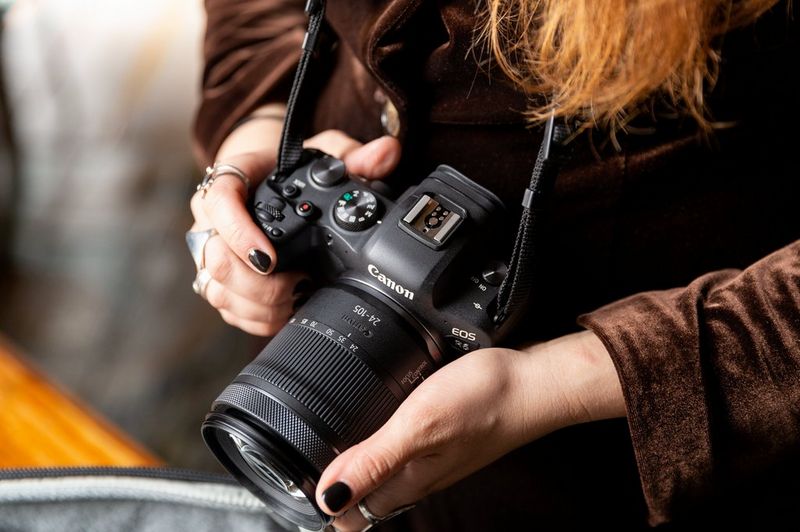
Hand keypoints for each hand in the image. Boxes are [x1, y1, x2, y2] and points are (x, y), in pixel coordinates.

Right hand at [189, 105, 401, 335]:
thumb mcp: (325, 154)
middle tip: (299, 282)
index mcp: (234, 180)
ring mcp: (212, 251)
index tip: (269, 258)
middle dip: (260, 283)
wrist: (270, 182)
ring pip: (217, 288)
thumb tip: (387, 152)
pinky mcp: (219, 280)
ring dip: (261, 303)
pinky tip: (286, 309)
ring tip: (298, 295)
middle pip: (215, 259)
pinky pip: (228, 308)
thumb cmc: (292, 169)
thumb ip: (354, 155)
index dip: (238, 233)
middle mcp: (213, 217)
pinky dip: (258, 317)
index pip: (218, 201)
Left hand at [314, 331, 624, 530]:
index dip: (324, 506)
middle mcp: (419, 472)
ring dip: (355, 465)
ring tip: (328, 449)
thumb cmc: (485, 401)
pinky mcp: (444, 432)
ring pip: (383, 470)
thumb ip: (374, 461)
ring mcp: (433, 453)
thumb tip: (328, 499)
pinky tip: (375, 422)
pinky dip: (380, 442)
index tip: (293, 488)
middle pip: (366, 494)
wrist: (535, 380)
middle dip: (334, 488)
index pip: (355, 514)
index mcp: (409, 480)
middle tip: (301, 466)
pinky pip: (402, 448)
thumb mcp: (418, 427)